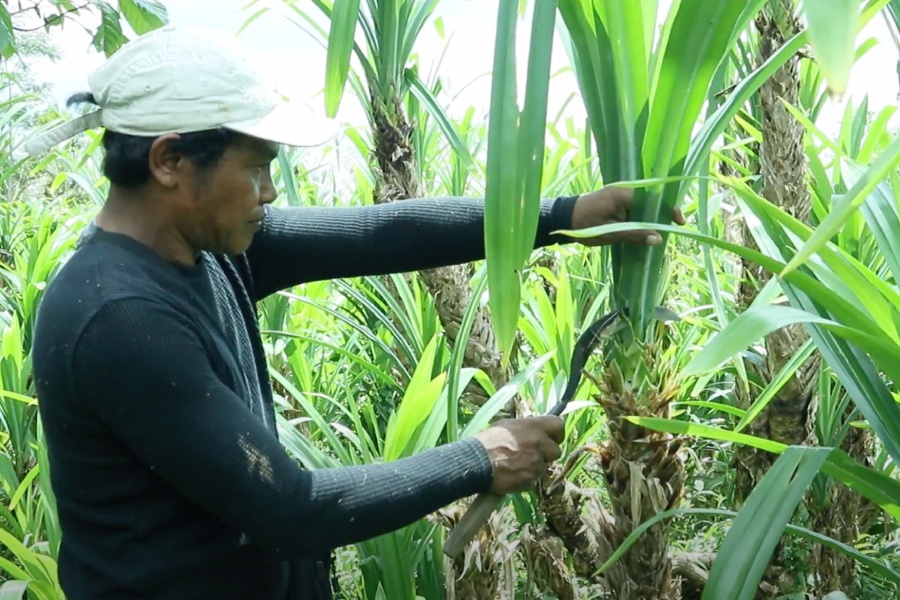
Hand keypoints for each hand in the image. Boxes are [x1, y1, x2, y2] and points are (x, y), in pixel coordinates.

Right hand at [472, 416, 563, 494]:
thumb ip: (526, 429)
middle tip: (533, 454)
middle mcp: (539, 443)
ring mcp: (537, 463)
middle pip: (556, 450)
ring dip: (535, 467)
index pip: (559, 425)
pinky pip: (534, 479)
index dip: (556, 433)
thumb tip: (534, 431)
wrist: (478, 462)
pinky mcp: (532, 479)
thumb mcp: (507, 426)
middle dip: (547, 454)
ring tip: (517, 465)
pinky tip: (513, 474)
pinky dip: (526, 478)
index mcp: (534, 427)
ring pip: (544, 466)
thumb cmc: (489, 440)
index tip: (552, 438)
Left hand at [570, 186, 686, 246]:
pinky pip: (633, 210)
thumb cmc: (584, 224)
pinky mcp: (614, 203)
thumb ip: (634, 235)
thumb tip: (658, 239)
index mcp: (624, 194)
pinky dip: (640, 219)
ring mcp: (619, 197)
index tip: (680, 222)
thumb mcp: (610, 232)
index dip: (669, 210)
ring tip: (659, 234)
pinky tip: (644, 232)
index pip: (653, 199)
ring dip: (650, 220)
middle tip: (670, 232)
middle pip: (650, 203)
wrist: (562, 219)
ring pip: (642, 207)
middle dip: (661, 217)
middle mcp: (624, 192)